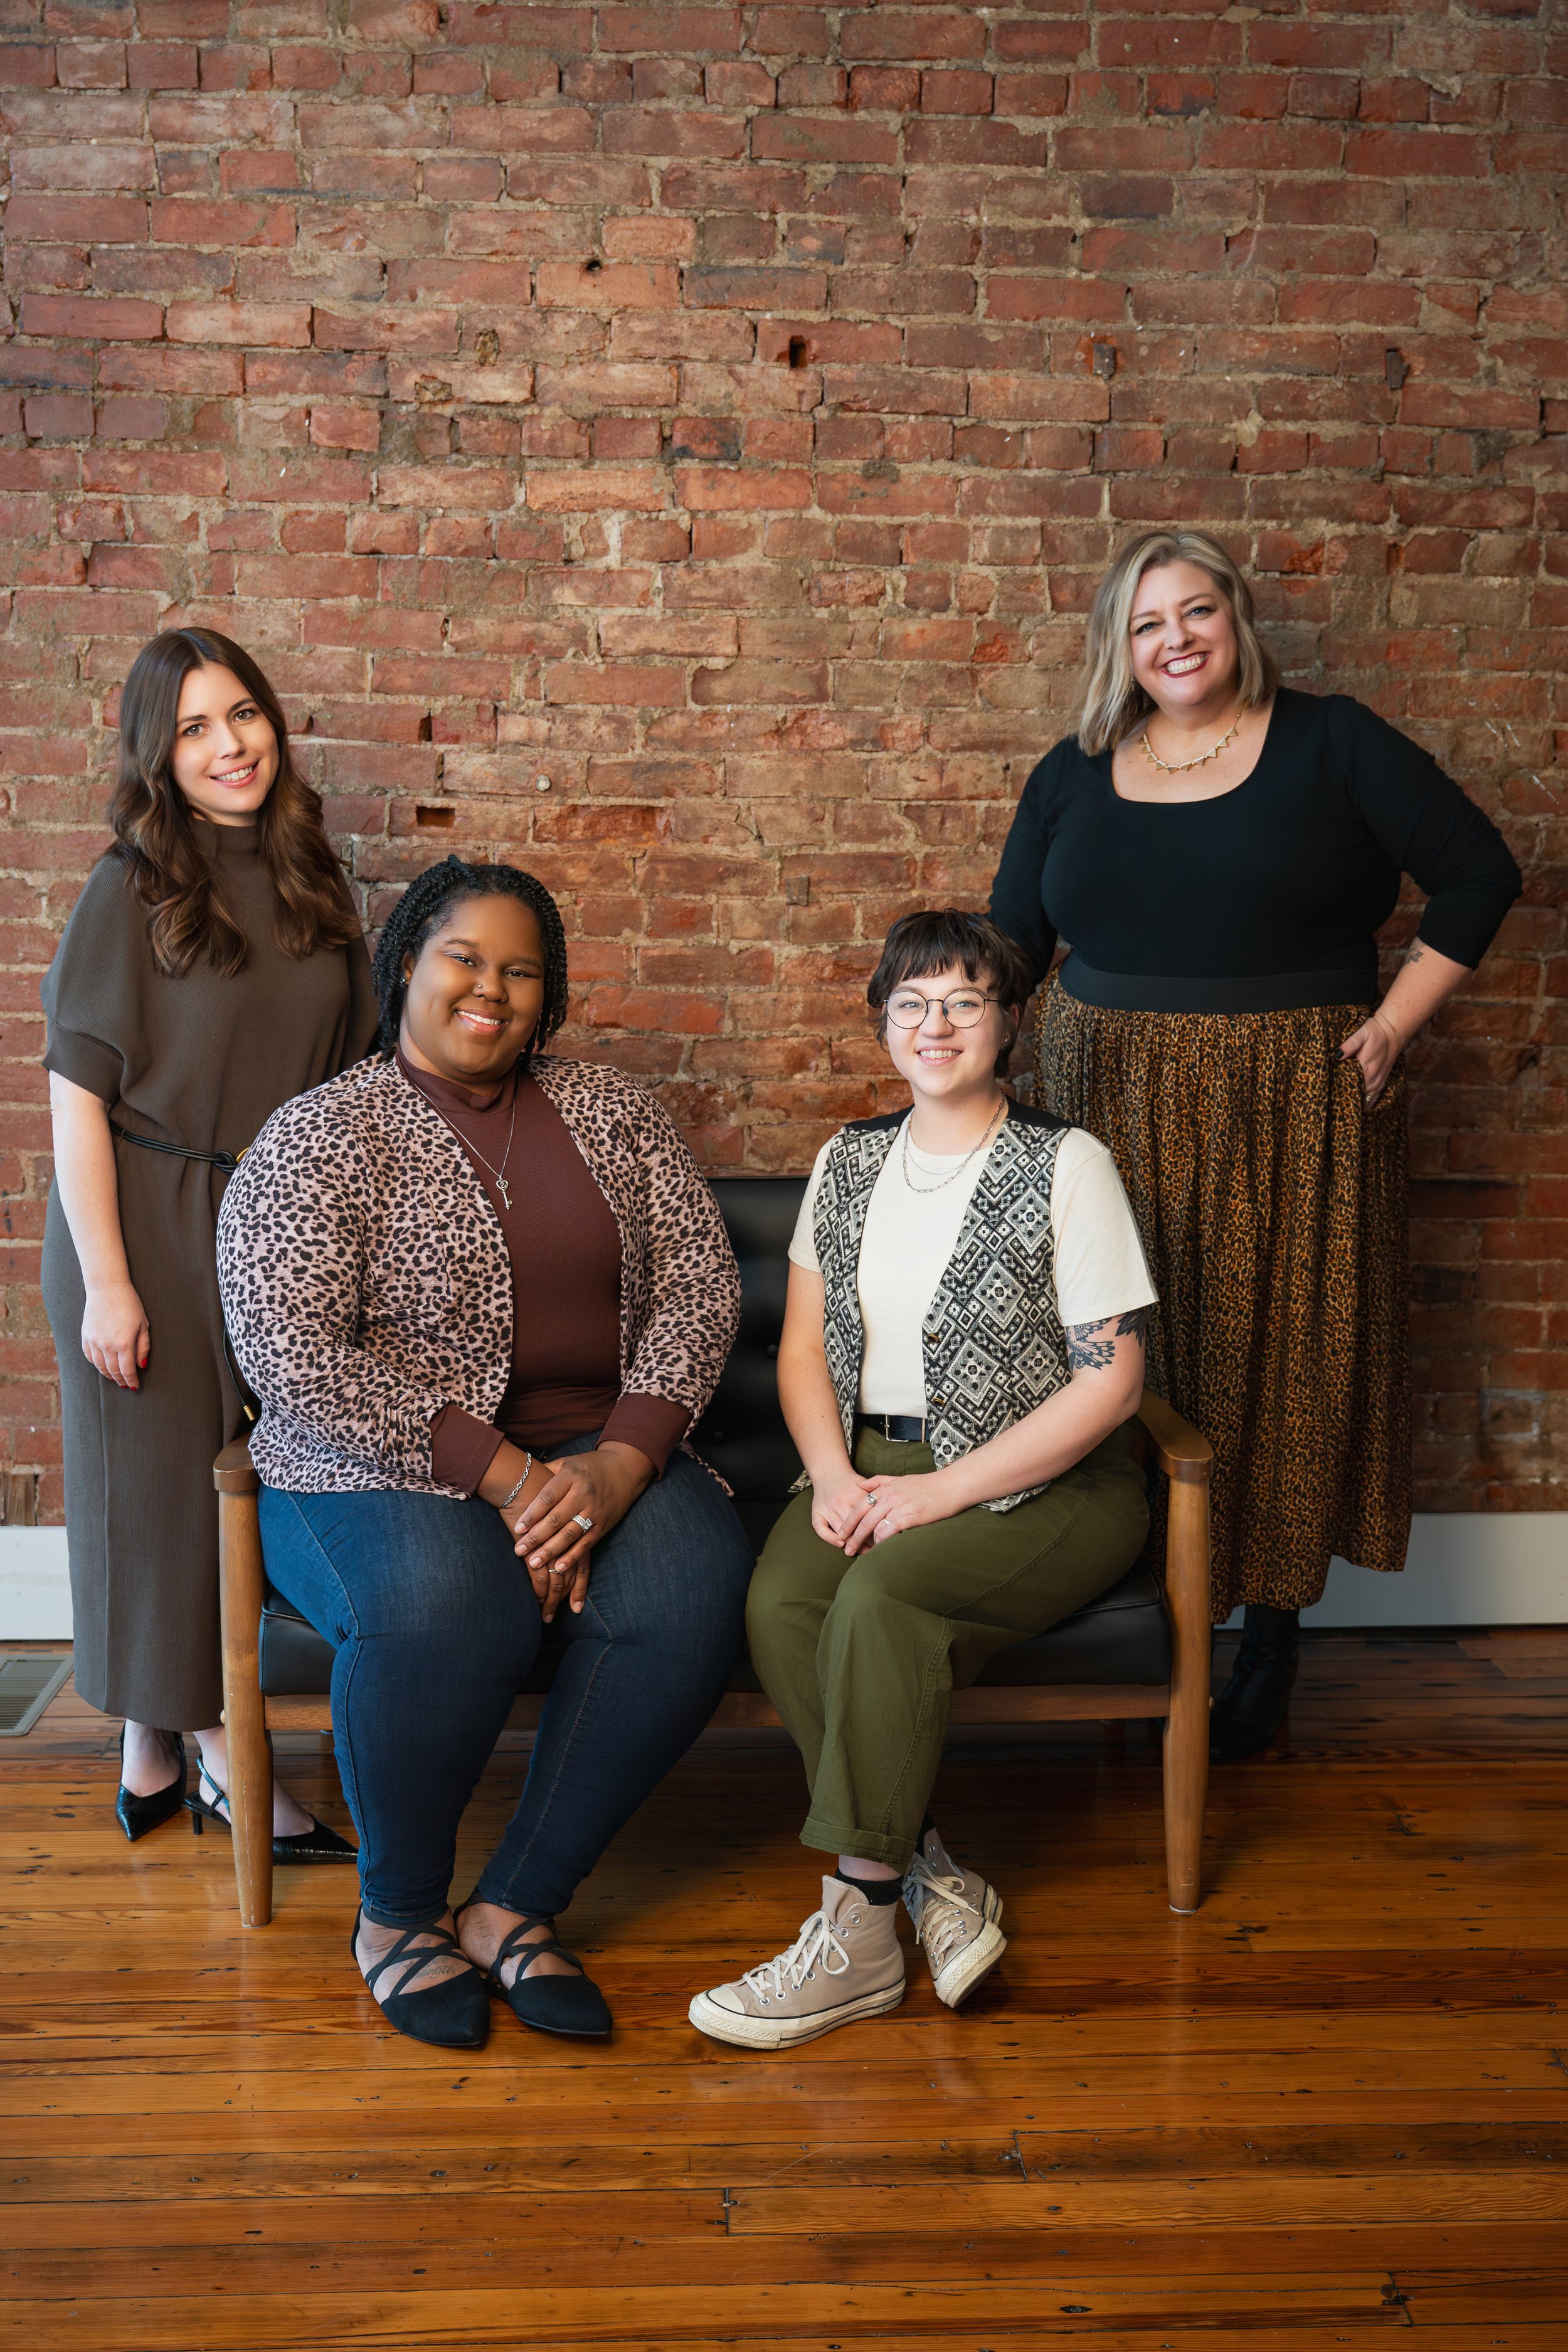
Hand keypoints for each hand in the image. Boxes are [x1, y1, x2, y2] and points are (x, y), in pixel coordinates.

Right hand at [81, 1280, 149, 1389]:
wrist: (107, 1288)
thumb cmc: (129, 1304)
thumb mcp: (143, 1325)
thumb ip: (143, 1347)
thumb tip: (141, 1365)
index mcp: (124, 1343)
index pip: (127, 1371)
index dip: (131, 1381)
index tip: (135, 1386)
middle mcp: (107, 1345)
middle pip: (113, 1371)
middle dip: (121, 1380)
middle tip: (126, 1384)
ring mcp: (94, 1341)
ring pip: (100, 1367)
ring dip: (108, 1375)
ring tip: (115, 1378)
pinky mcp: (85, 1336)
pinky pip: (90, 1357)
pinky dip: (96, 1364)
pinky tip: (103, 1366)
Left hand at [510, 1442, 652, 1621]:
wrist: (625, 1470)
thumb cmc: (588, 1466)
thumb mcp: (567, 1462)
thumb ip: (545, 1471)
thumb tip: (518, 1477)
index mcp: (571, 1477)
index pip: (547, 1498)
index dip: (532, 1514)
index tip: (517, 1529)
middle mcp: (583, 1494)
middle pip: (556, 1519)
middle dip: (535, 1537)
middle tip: (519, 1550)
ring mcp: (594, 1511)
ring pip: (569, 1534)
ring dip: (550, 1551)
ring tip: (533, 1562)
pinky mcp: (603, 1525)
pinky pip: (586, 1543)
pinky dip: (572, 1557)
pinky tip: (558, 1568)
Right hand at [809, 1466, 876, 1550]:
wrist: (830, 1471)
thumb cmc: (851, 1482)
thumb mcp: (866, 1486)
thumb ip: (877, 1499)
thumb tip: (892, 1516)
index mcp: (855, 1495)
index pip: (868, 1518)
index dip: (877, 1531)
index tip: (884, 1540)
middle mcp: (840, 1501)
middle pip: (854, 1527)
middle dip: (865, 1541)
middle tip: (874, 1551)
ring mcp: (827, 1507)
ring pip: (840, 1530)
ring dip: (851, 1543)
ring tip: (861, 1551)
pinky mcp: (816, 1511)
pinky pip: (820, 1529)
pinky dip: (829, 1538)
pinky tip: (840, 1543)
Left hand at [839, 1469, 960, 1556]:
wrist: (949, 1486)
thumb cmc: (925, 1484)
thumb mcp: (898, 1478)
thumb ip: (877, 1482)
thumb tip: (859, 1486)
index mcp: (885, 1488)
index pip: (859, 1507)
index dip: (848, 1523)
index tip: (841, 1535)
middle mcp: (890, 1497)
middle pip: (864, 1520)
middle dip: (853, 1537)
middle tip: (847, 1550)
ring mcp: (901, 1506)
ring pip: (876, 1527)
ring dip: (868, 1542)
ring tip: (864, 1553)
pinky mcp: (912, 1516)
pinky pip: (892, 1531)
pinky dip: (884, 1541)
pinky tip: (881, 1548)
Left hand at [1340, 1007, 1404, 1106]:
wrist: (1393, 1030)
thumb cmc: (1376, 1031)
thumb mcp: (1361, 1033)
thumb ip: (1349, 1045)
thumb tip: (1337, 1055)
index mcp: (1366, 1066)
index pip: (1352, 1085)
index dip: (1342, 1093)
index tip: (1332, 1100)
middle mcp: (1374, 1076)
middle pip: (1360, 1095)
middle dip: (1349, 1101)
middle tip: (1336, 1109)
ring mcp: (1380, 1079)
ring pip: (1368, 1098)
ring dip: (1359, 1104)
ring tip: (1347, 1112)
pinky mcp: (1383, 1078)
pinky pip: (1376, 1095)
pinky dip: (1369, 1102)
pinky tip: (1362, 1108)